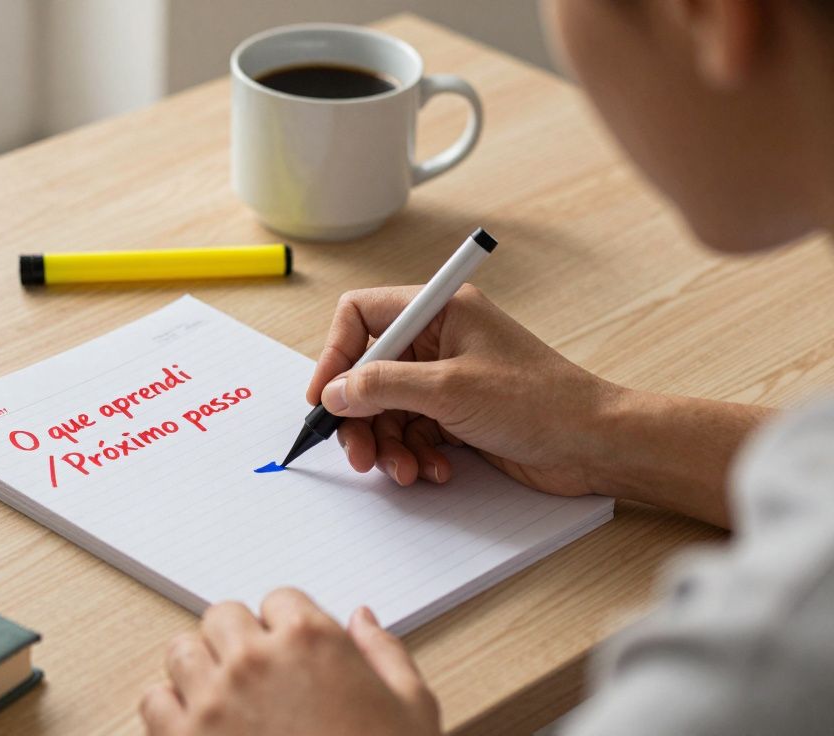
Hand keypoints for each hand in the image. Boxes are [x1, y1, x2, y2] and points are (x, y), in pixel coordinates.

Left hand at [140, 588, 439, 735]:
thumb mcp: (412, 709)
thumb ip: (385, 653)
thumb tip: (362, 619)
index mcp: (312, 641)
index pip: (279, 599)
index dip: (287, 628)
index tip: (292, 655)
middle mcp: (255, 660)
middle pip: (223, 617)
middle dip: (239, 641)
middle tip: (257, 676)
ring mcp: (213, 699)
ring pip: (182, 651)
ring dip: (200, 670)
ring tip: (225, 700)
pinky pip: (154, 701)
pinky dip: (171, 712)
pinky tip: (198, 729)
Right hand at [307, 285, 621, 495]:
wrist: (595, 444)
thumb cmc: (541, 402)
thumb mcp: (449, 390)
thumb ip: (382, 386)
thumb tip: (335, 391)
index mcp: (439, 310)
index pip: (361, 316)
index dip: (336, 354)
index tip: (325, 397)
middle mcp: (438, 340)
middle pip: (368, 372)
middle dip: (360, 416)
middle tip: (358, 453)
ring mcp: (446, 378)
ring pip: (386, 409)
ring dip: (388, 445)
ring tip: (404, 470)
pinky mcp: (455, 414)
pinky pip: (411, 432)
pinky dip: (414, 455)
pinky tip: (435, 471)